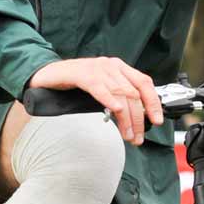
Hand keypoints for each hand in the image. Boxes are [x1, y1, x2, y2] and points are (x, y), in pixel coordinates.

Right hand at [28, 57, 162, 144]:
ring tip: (128, 135)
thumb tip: (134, 119)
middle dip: (139, 118)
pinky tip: (115, 111)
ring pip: (120, 93)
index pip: (144, 83)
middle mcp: (111, 65)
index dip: (153, 102)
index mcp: (118, 68)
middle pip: (133, 92)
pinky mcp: (81, 74)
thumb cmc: (73, 83)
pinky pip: (99, 87)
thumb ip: (117, 97)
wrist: (47, 74)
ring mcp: (97, 68)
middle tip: (138, 137)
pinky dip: (109, 99)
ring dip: (127, 118)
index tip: (157, 121)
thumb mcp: (101, 89)